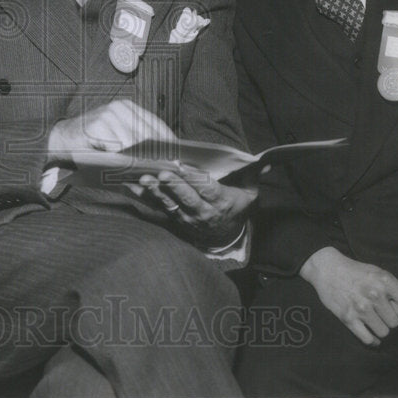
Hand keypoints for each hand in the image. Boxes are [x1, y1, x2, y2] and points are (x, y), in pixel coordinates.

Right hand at [47, 99, 175, 158]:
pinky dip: (124, 159)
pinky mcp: (97, 124)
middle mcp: (119, 107)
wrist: (60, 140)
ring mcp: (108, 114)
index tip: (180, 157)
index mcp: (128, 108)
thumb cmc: (93, 144)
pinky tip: (130, 168)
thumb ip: (137, 146)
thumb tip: (163, 161)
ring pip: (134, 141)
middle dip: (158, 153)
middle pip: (148, 133)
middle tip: (169, 169)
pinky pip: (117, 145)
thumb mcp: (117, 140)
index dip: (169, 141)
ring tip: (153, 172)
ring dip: (143, 158)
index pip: (156, 124)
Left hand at [138, 164, 256, 246]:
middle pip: (187, 198)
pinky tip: (132, 187)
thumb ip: (252, 175)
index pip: (208, 189)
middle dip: (173, 186)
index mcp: (222, 202)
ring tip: (143, 180)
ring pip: (170, 204)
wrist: (227, 235)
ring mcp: (187, 218)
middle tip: (161, 173)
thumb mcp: (250, 193)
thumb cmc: (238, 206)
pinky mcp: (175, 220)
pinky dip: (145, 198)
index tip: (183, 167)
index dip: (195, 179)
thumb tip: (264, 161)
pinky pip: (159, 208)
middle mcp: (203, 212)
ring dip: (155, 192)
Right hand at [300, 246, 397, 345]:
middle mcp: (374, 294)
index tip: (396, 306)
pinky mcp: (348, 318)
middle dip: (390, 319)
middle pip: (396, 322)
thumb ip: (394, 292)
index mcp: (384, 281)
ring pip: (384, 332)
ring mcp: (361, 308)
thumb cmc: (355, 271)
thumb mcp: (377, 273)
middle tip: (381, 314)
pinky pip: (368, 339)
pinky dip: (372, 340)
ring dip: (380, 329)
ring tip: (374, 321)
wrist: (326, 268)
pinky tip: (371, 335)